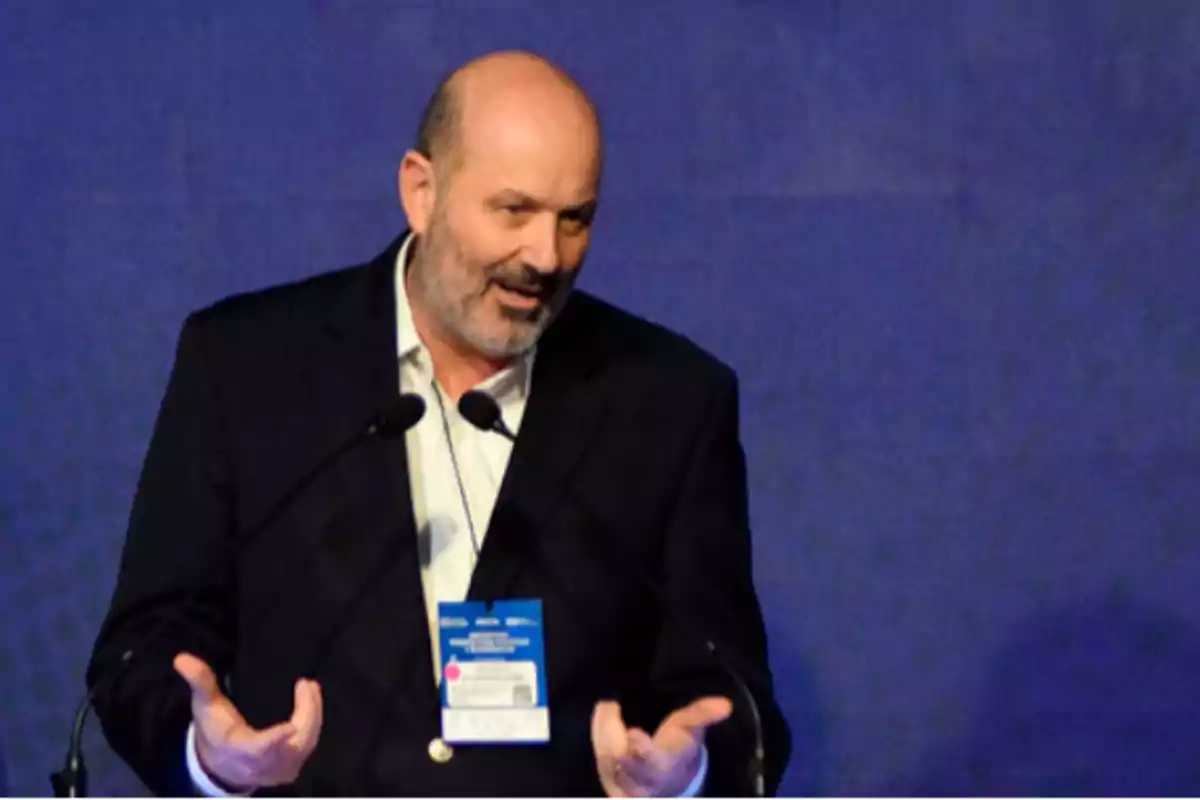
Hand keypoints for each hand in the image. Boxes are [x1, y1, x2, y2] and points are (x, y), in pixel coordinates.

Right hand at [173, 653, 322, 791]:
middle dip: (305, 712)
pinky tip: (313, 704)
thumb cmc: (214, 730)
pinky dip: (313, 725)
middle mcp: (263, 765)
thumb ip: (200, 682)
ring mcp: (280, 769)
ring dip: (313, 714)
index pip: (259, 749)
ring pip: (306, 742)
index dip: (274, 740)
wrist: (221, 766)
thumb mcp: (205, 707)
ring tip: (311, 688)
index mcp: (240, 750)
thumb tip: (182, 658)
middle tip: (305, 683)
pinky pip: (309, 746)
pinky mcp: (291, 768)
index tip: (289, 727)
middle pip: (293, 742)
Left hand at [591, 696, 731, 796]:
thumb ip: (703, 715)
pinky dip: (598, 735)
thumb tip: (725, 704)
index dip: (641, 749)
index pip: (649, 759)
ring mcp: (620, 784)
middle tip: (611, 706)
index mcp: (661, 765)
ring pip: (603, 755)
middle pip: (618, 759)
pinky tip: (604, 718)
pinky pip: (597, 754)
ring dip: (603, 730)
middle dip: (610, 734)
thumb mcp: (691, 729)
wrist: (668, 781)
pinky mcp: (607, 781)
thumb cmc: (678, 748)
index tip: (634, 733)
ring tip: (610, 707)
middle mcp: (639, 780)